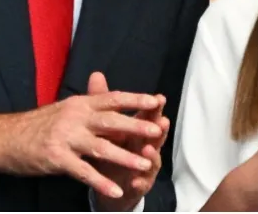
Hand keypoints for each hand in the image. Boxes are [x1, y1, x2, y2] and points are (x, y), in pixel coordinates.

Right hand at [0, 78, 162, 203]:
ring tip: (145, 164)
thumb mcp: (64, 110)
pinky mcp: (57, 158)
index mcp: (78, 104)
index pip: (112, 98)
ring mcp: (65, 138)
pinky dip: (101, 182)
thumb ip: (88, 109)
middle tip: (158, 131)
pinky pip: (84, 172)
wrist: (4, 137)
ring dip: (125, 157)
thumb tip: (114, 108)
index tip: (156, 100)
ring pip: (102, 147)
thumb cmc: (36, 125)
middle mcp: (74, 117)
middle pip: (111, 120)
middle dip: (137, 126)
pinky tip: (116, 190)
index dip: (135, 99)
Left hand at [87, 72, 166, 211]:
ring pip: (151, 160)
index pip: (148, 115)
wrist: (109, 183)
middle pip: (155, 136)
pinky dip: (139, 182)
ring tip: (148, 150)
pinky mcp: (138, 184)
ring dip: (151, 155)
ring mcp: (144, 166)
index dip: (154, 107)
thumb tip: (96, 74)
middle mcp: (145, 146)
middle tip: (162, 122)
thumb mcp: (106, 126)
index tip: (159, 98)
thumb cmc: (111, 149)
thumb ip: (101, 101)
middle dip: (159, 129)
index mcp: (137, 130)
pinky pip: (140, 184)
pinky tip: (135, 181)